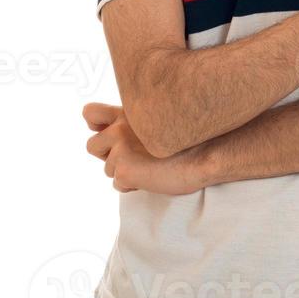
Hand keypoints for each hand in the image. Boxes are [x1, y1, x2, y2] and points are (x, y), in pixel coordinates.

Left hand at [83, 103, 207, 194]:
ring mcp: (120, 148)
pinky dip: (133, 185)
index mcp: (128, 112)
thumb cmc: (193, 136)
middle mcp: (120, 127)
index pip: (90, 112)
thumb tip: (118, 131)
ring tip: (151, 167)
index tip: (106, 132)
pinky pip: (118, 184)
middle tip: (134, 157)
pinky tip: (152, 177)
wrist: (209, 152)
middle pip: (93, 146)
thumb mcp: (161, 117)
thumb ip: (138, 120)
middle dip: (108, 155)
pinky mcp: (124, 169)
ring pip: (108, 168)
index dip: (95, 125)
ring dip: (125, 171)